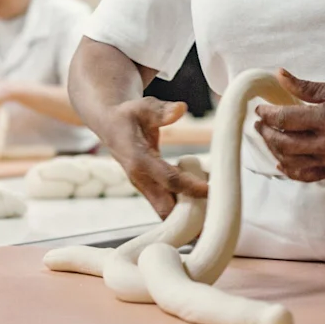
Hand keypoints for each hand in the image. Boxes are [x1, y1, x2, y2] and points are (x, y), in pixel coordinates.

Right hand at [95, 97, 204, 216]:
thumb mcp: (143, 107)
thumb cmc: (128, 116)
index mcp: (138, 160)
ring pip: (166, 212)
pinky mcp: (149, 190)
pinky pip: (167, 206)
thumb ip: (161, 111)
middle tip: (214, 212)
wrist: (110, 126)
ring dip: (187, 214)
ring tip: (212, 208)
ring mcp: (144, 187)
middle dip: (188, 216)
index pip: (168, 179)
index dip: (190, 187)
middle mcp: (140, 179)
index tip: (210, 190)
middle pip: (165, 209)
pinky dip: (183, 208)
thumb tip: (180, 109)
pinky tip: (202, 200)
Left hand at [253, 70, 324, 182]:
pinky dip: (290, 170)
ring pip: (291, 161)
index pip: (285, 119)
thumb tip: (279, 75)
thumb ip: (305, 87)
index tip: (259, 108)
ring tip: (268, 137)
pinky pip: (306, 175)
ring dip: (274, 149)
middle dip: (266, 132)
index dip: (267, 114)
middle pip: (283, 142)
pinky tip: (281, 161)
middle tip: (259, 123)